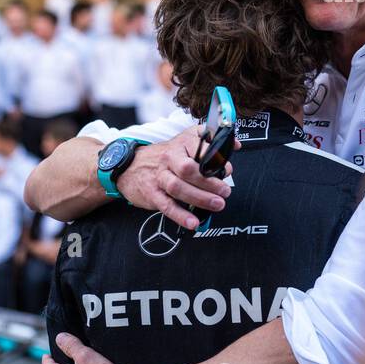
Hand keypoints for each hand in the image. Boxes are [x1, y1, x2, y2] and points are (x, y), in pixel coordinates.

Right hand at [116, 125, 236, 229]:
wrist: (130, 165)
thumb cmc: (165, 156)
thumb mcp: (185, 141)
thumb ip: (210, 141)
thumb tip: (234, 145)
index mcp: (181, 144)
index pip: (198, 149)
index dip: (214, 159)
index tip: (227, 169)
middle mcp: (170, 159)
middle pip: (189, 170)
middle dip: (209, 182)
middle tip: (225, 191)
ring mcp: (160, 177)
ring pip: (178, 188)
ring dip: (199, 198)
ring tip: (217, 205)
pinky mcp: (152, 193)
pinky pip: (167, 205)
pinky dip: (180, 215)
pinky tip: (193, 222)